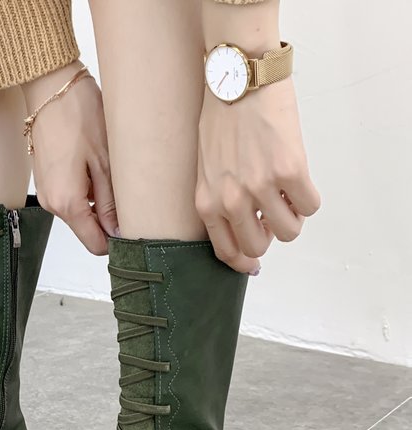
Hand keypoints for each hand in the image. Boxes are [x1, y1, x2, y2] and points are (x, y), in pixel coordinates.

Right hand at [22, 63, 117, 254]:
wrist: (50, 86)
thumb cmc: (78, 115)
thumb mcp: (105, 162)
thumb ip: (110, 203)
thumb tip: (118, 231)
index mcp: (67, 203)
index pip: (96, 244)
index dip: (117, 240)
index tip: (136, 226)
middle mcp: (52, 204)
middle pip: (88, 229)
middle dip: (109, 219)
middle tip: (132, 194)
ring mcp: (47, 192)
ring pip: (80, 212)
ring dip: (98, 201)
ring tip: (113, 173)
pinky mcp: (46, 179)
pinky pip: (71, 196)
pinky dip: (86, 189)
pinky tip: (97, 165)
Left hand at [195, 76, 320, 274]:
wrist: (239, 79)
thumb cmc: (220, 118)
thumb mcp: (206, 168)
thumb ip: (219, 199)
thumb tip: (242, 224)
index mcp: (207, 203)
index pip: (226, 251)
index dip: (244, 261)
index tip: (254, 263)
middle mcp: (231, 201)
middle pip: (259, 247)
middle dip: (269, 234)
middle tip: (272, 214)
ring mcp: (260, 188)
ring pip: (290, 231)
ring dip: (293, 216)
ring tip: (286, 193)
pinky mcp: (289, 172)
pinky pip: (310, 205)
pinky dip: (309, 197)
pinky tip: (298, 179)